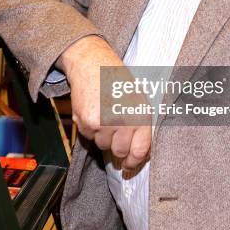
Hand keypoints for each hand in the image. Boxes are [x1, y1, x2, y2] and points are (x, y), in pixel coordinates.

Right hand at [57, 36, 150, 169]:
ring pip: (103, 145)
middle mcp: (124, 121)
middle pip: (119, 151)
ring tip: (104, 114)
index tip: (129, 165)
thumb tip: (138, 153)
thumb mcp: (138, 100)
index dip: (134, 161)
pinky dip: (90, 128)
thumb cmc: (117, 80)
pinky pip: (89, 136)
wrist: (93, 64)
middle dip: (116, 146)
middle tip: (113, 131)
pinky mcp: (87, 122)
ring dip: (103, 135)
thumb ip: (140, 126)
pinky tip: (93, 111)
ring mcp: (105, 123)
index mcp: (141, 115)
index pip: (140, 150)